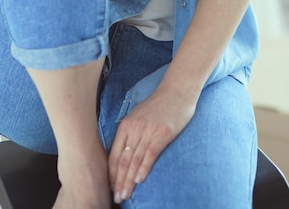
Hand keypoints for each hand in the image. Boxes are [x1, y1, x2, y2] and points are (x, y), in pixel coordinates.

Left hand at [108, 87, 196, 203]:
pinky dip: (144, 167)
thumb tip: (124, 152)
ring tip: (126, 195)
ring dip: (129, 180)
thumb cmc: (158, 105)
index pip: (114, 154)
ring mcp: (148, 130)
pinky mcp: (162, 132)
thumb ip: (130, 132)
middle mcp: (134, 128)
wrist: (176, 91)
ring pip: (135, 159)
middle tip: (117, 198)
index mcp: (126, 125)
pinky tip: (140, 180)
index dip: (112, 174)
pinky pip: (150, 153)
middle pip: (123, 160)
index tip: (111, 188)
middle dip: (119, 182)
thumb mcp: (138, 116)